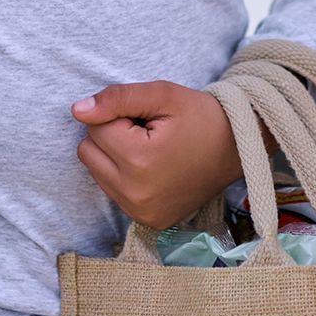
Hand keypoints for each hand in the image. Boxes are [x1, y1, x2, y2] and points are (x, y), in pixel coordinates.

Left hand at [72, 80, 241, 228]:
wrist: (238, 148)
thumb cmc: (201, 116)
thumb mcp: (163, 94)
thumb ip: (117, 98)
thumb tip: (77, 111)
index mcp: (139, 160)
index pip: (94, 126)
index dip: (119, 113)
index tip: (148, 116)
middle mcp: (136, 194)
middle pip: (88, 151)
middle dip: (111, 134)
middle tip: (147, 130)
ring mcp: (141, 212)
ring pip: (96, 171)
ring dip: (116, 156)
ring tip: (151, 148)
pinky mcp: (147, 221)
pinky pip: (113, 191)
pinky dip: (125, 175)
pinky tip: (153, 167)